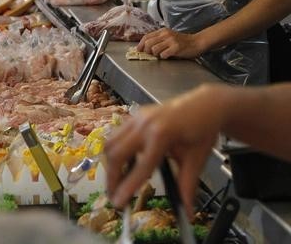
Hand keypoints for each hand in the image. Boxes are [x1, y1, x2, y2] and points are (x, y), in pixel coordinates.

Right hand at [105, 85, 225, 215]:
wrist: (206, 104)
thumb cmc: (202, 131)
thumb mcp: (197, 159)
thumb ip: (187, 185)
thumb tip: (187, 212)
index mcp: (162, 135)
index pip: (141, 166)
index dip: (128, 187)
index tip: (119, 203)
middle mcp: (144, 124)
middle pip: (116, 153)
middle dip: (111, 176)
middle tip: (113, 195)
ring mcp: (136, 118)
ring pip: (111, 142)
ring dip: (110, 164)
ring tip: (116, 181)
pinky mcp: (134, 116)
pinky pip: (116, 135)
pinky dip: (115, 151)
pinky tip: (124, 162)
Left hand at [137, 28, 206, 58]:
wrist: (197, 42)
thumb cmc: (182, 41)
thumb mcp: (169, 37)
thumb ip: (158, 40)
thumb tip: (145, 47)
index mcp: (162, 31)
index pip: (146, 36)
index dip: (140, 44)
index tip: (138, 50)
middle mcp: (166, 34)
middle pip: (148, 43)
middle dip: (147, 50)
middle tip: (151, 54)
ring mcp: (171, 41)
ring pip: (154, 49)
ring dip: (156, 54)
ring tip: (161, 54)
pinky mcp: (176, 48)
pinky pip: (163, 54)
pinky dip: (163, 57)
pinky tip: (168, 56)